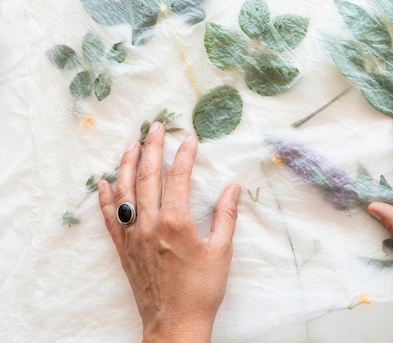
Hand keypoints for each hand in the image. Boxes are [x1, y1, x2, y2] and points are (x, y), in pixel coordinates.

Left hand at [98, 122, 240, 342]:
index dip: (184, 154)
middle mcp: (150, 224)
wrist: (175, 324)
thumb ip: (226, 216)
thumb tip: (233, 188)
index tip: (189, 138)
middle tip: (154, 126)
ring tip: (129, 144)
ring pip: (125, 192)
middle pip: (147, 176)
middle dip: (151, 147)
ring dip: (126, 164)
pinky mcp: (123, 250)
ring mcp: (133, 237)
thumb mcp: (221, 251)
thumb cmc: (202, 290)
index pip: (178, 177)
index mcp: (176, 222)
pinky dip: (106, 198)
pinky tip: (104, 183)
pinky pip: (110, 218)